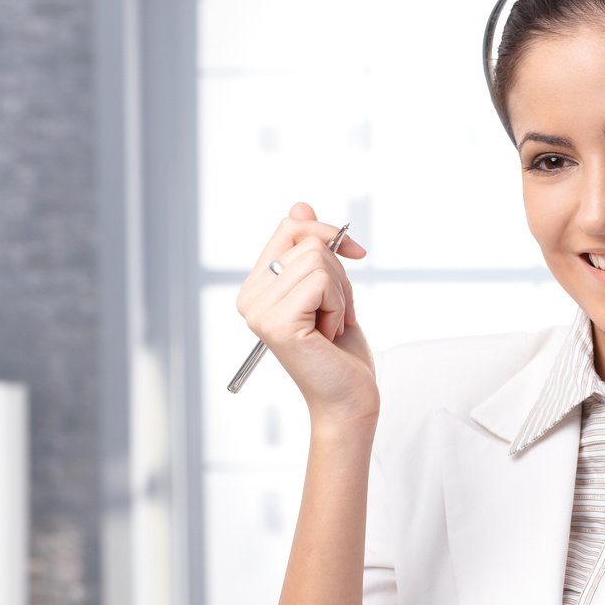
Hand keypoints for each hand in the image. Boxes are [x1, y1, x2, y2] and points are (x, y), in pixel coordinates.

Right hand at [236, 202, 378, 425]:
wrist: (347, 398)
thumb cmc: (340, 350)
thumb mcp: (329, 289)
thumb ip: (310, 249)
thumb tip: (299, 206)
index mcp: (255, 287)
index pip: (289, 228)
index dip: (326, 233)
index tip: (355, 254)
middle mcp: (249, 298)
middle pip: (306, 240)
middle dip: (339, 273)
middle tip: (338, 311)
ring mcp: (259, 310)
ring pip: (317, 258)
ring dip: (341, 292)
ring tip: (332, 325)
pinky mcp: (277, 322)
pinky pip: (321, 280)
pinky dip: (339, 304)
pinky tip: (330, 333)